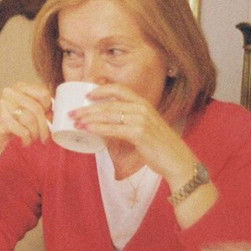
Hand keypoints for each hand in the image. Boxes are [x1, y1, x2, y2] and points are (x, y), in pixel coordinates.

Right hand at [0, 82, 52, 160]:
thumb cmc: (11, 122)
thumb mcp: (26, 111)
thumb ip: (40, 108)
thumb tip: (55, 115)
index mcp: (20, 87)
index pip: (43, 93)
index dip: (49, 108)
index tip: (48, 119)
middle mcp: (11, 93)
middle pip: (37, 108)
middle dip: (44, 126)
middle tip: (45, 137)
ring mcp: (4, 105)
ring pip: (30, 119)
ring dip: (35, 134)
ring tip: (33, 139)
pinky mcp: (1, 119)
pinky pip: (22, 130)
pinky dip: (27, 139)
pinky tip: (25, 142)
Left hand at [70, 83, 195, 183]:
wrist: (178, 161)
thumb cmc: (160, 147)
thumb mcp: (145, 129)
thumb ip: (128, 124)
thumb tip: (105, 127)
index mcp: (144, 104)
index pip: (120, 89)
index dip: (101, 90)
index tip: (87, 95)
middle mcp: (142, 108)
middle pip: (109, 104)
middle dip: (87, 108)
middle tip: (72, 113)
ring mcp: (141, 120)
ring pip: (109, 115)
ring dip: (89, 118)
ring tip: (75, 122)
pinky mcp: (140, 133)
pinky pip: (114, 129)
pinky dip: (98, 129)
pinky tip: (87, 129)